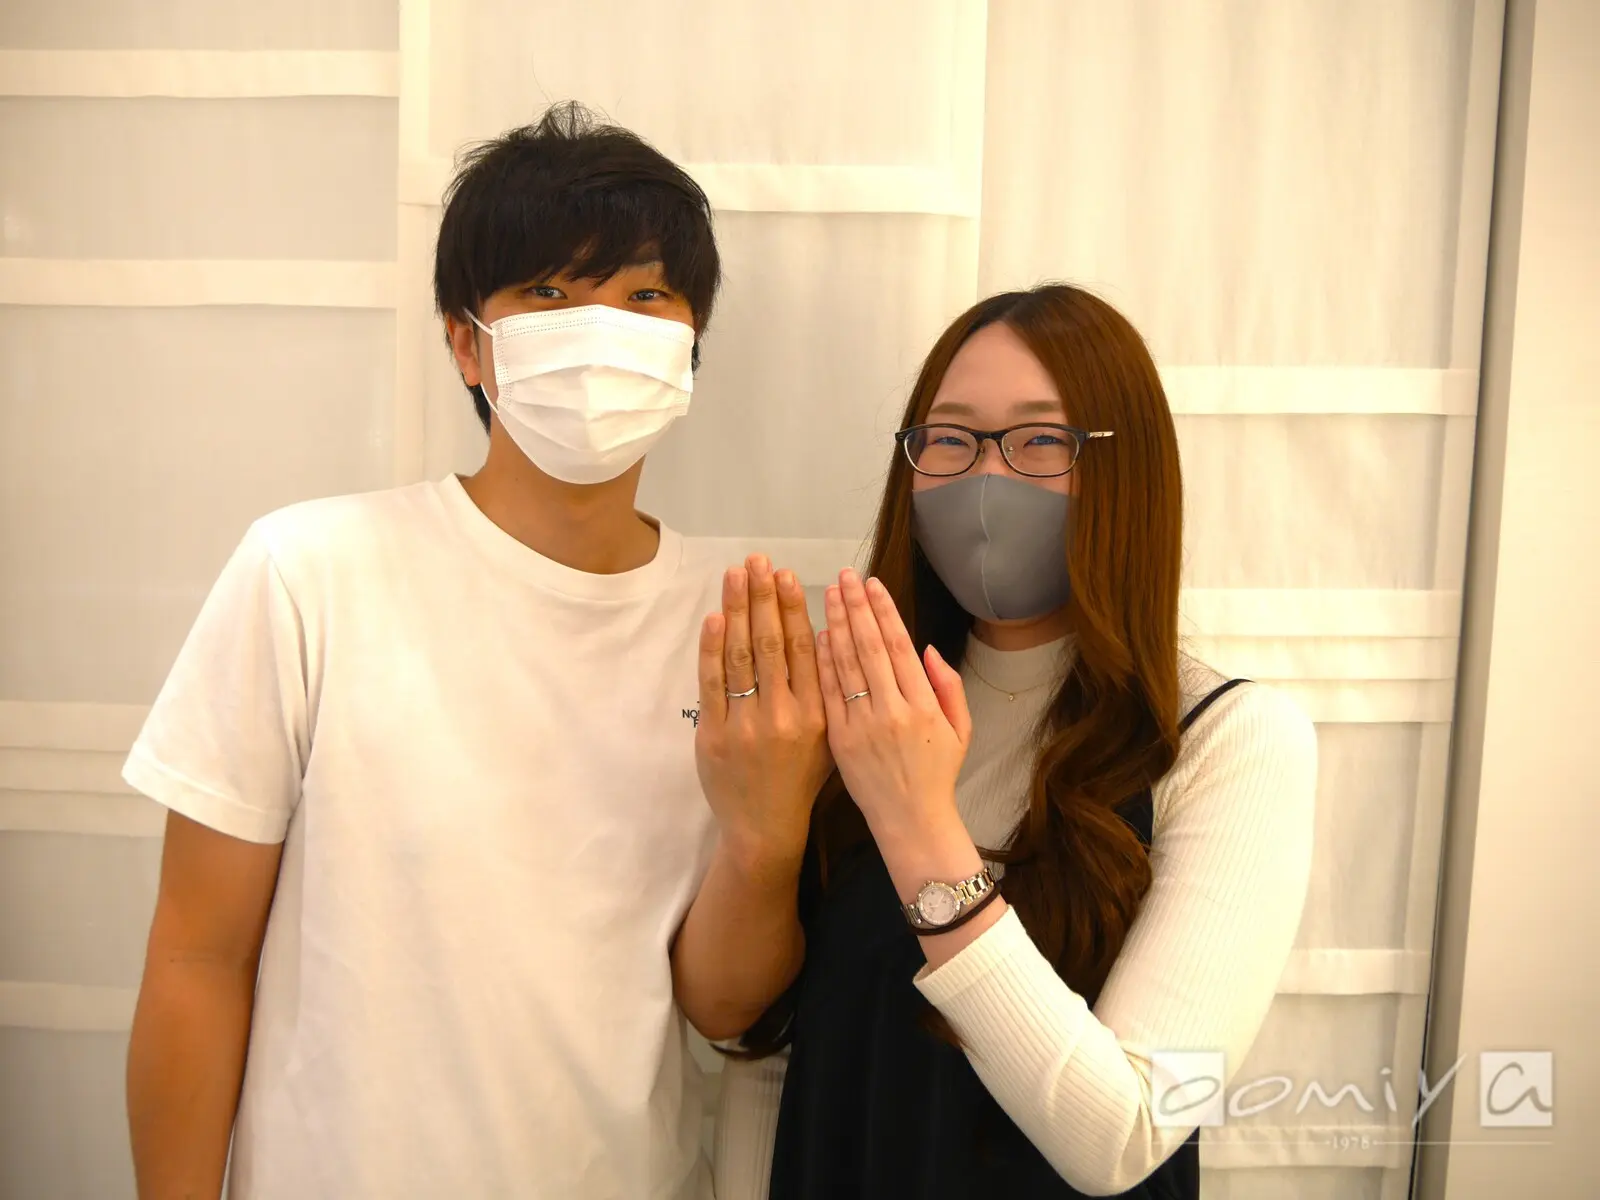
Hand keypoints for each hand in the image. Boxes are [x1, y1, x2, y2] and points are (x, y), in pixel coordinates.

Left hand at [695, 556, 831, 873]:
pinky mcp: (713, 735)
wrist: (766, 829)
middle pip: (770, 644)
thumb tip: (825, 637)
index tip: (788, 576)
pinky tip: (714, 618)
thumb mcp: (830, 738)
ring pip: (740, 657)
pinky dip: (711, 649)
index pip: (805, 650)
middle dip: (763, 597)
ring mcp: (745, 726)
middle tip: (758, 561)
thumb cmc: (802, 781)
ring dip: (736, 610)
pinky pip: (711, 684)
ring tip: (736, 574)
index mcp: (815, 715)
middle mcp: (783, 716)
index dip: (794, 609)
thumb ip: (829, 692)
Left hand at [816, 569, 972, 846]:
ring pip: (845, 665)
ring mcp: (862, 725)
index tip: (871, 582)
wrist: (911, 823)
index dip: (883, 610)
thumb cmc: (937, 775)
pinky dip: (822, 662)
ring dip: (835, 625)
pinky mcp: (839, 741)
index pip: (899, 645)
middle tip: (843, 576)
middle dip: (855, 607)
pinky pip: (828, 694)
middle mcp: (892, 710)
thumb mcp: (961, 730)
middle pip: (869, 647)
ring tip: (827, 594)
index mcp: (923, 704)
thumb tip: (927, 649)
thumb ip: (949, 687)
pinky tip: (818, 635)